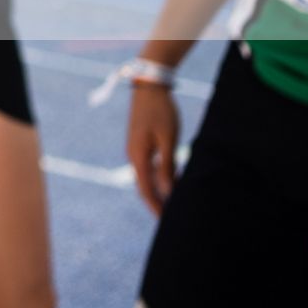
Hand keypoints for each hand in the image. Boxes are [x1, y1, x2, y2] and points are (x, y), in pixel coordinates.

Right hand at [126, 82, 180, 215]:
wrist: (150, 84)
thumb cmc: (161, 111)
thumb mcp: (168, 140)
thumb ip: (168, 166)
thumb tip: (169, 191)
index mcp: (138, 157)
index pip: (146, 191)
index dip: (157, 208)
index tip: (168, 222)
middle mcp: (133, 155)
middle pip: (144, 186)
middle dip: (157, 203)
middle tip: (172, 217)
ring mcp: (135, 148)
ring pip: (146, 176)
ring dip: (159, 190)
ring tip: (174, 201)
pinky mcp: (140, 141)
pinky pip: (148, 166)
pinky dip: (159, 176)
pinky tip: (172, 177)